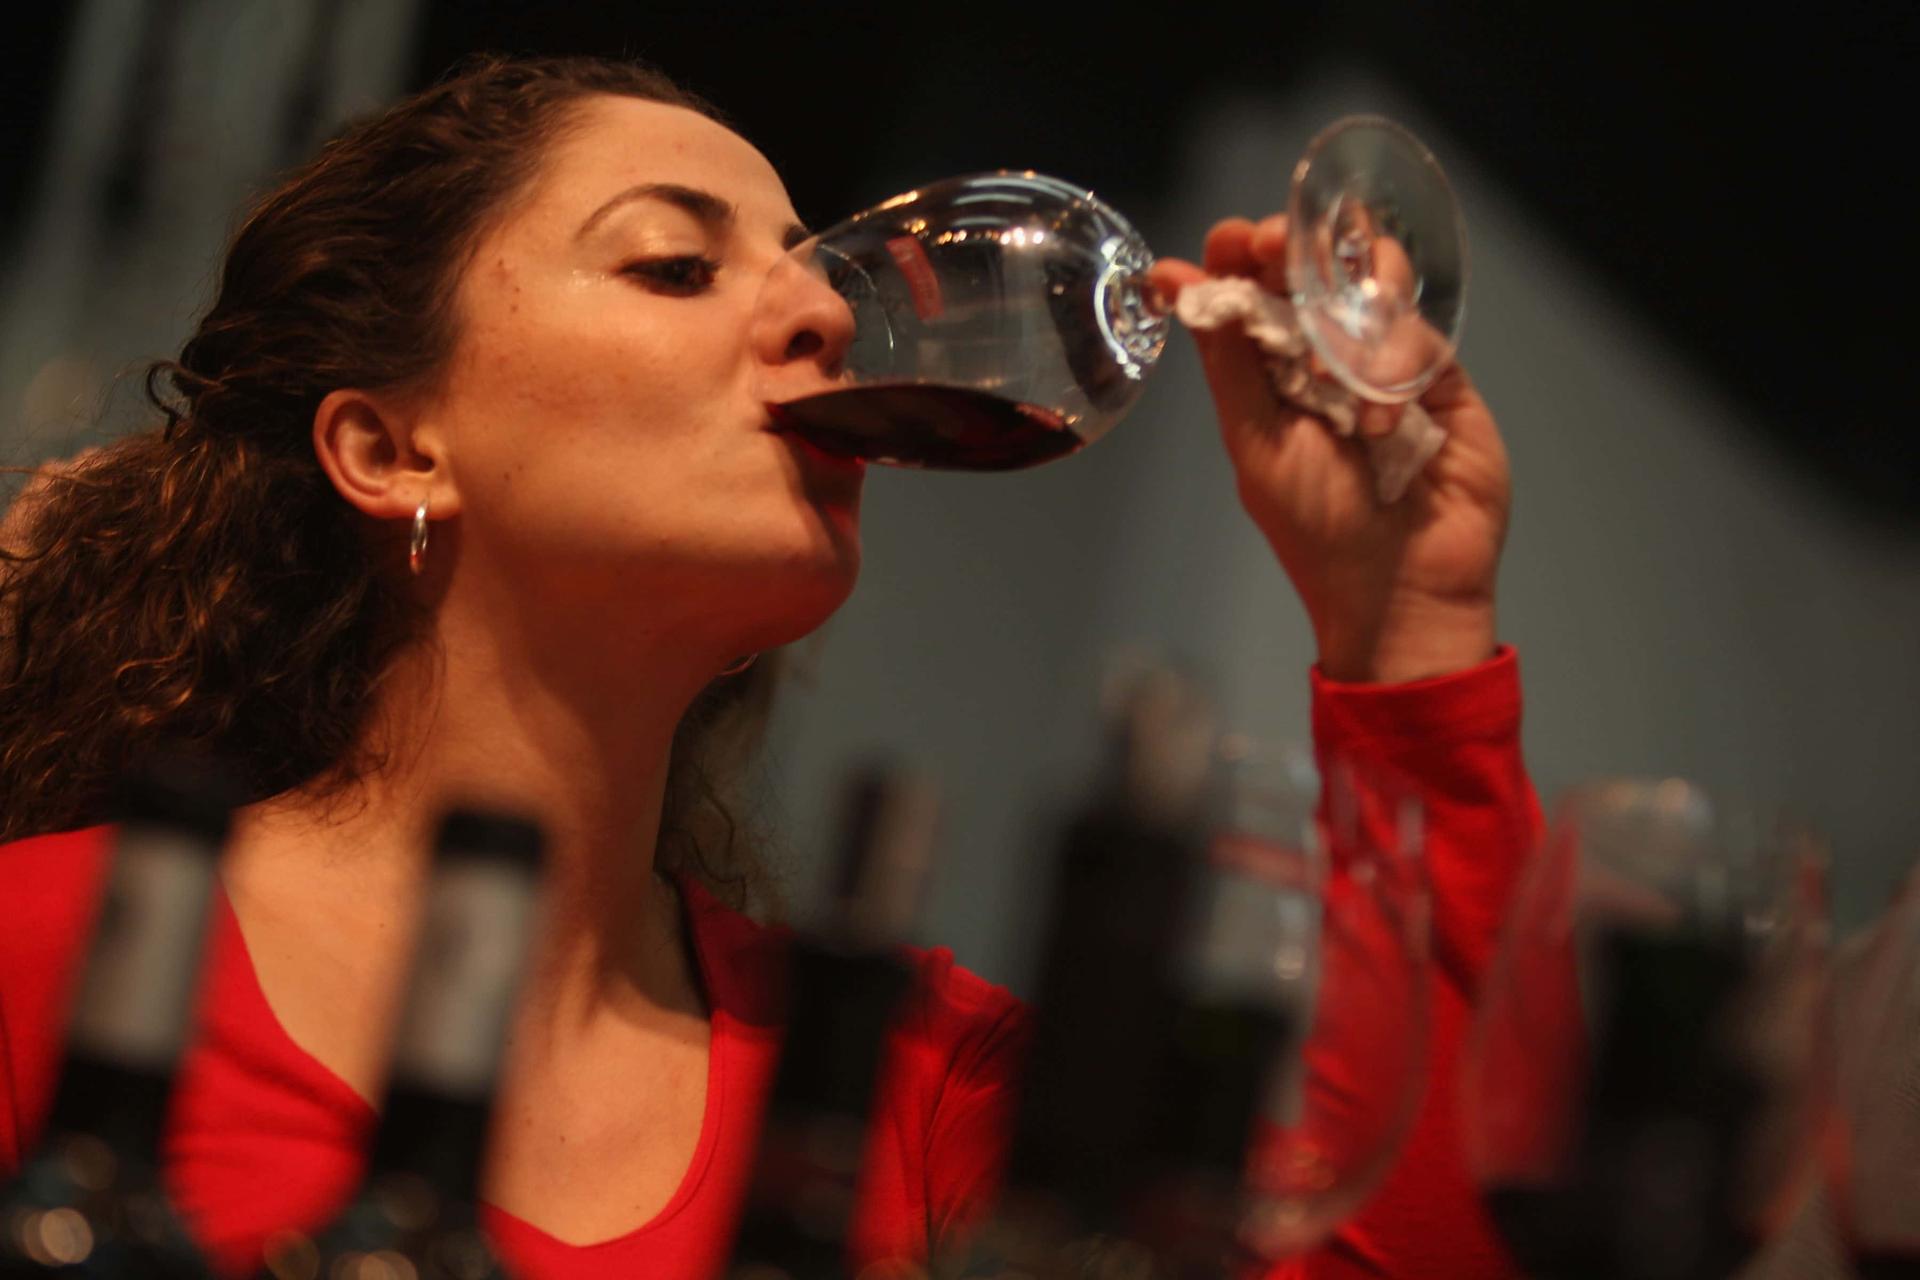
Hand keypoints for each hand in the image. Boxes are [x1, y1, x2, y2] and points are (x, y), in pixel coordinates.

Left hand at [1148, 215, 1511, 683]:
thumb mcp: (1255, 440)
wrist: (1401, 589)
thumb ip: (1226, 359)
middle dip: (1290, 245)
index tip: (1227, 239)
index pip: (1251, 287)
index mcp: (1268, 369)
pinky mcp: (1440, 373)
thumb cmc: (1318, 529)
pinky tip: (1379, 417)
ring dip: (1347, 296)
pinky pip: (1417, 328)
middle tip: (1274, 245)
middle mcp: (1326, 354)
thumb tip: (1174, 279)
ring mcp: (1385, 357)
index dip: (1238, 253)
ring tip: (1330, 352)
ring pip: (1372, 279)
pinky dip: (1392, 359)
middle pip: (1312, 265)